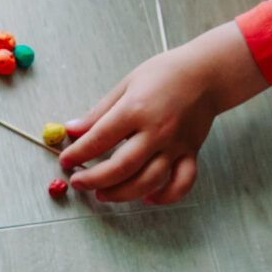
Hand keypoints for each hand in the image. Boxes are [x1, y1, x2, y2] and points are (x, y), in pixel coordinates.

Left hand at [57, 22, 267, 205]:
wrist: (206, 73)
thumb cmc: (164, 74)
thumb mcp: (126, 85)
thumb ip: (99, 112)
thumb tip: (72, 129)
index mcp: (136, 110)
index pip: (99, 139)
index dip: (78, 153)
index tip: (65, 161)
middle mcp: (156, 131)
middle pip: (122, 167)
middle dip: (95, 179)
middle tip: (79, 183)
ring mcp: (176, 145)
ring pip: (148, 181)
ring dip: (123, 194)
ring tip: (104, 194)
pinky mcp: (191, 153)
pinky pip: (182, 183)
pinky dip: (166, 196)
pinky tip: (148, 198)